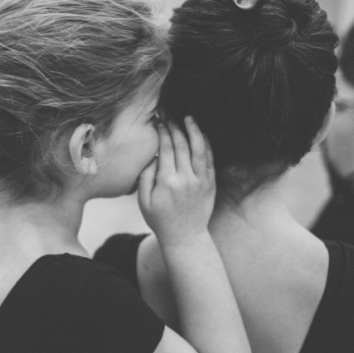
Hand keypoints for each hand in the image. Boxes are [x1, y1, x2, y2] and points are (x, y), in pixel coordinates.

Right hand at [137, 117, 214, 247]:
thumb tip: (153, 156)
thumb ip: (145, 177)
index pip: (166, 149)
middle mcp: (185, 179)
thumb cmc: (160, 219)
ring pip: (199, 149)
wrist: (184, 236)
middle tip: (170, 116)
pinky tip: (201, 135)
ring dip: (194, 131)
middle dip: (175, 127)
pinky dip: (206, 145)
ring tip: (189, 118)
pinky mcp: (210, 184)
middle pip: (181, 145)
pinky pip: (209, 160)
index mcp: (167, 181)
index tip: (159, 123)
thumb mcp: (143, 200)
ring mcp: (200, 181)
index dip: (162, 133)